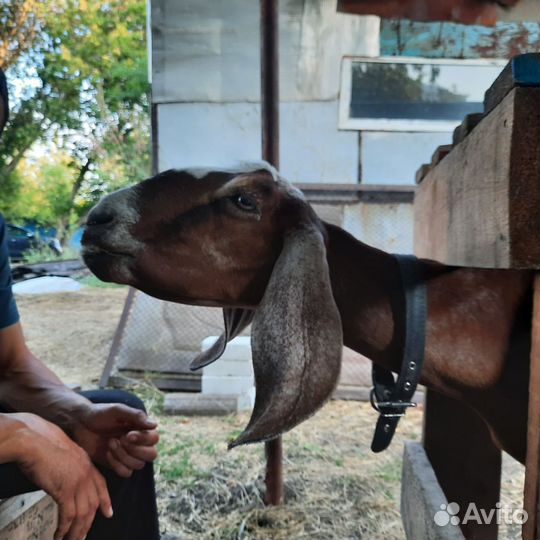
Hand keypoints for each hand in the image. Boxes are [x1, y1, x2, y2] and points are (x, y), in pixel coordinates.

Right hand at [13, 413, 111, 539]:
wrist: (35, 440)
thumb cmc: (43, 443)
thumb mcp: (64, 454)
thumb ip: (70, 467)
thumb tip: (64, 479)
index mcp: (87, 463)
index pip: (102, 485)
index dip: (105, 500)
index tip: (108, 512)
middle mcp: (86, 474)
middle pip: (93, 504)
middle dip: (88, 523)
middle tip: (82, 536)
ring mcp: (78, 482)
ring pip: (83, 514)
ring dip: (76, 531)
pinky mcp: (65, 490)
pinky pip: (68, 516)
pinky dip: (64, 529)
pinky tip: (58, 536)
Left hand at [72, 403, 158, 477]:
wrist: (80, 424)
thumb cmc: (100, 414)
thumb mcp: (118, 410)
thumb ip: (136, 416)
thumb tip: (155, 424)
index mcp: (141, 428)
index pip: (154, 439)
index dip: (143, 439)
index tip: (127, 434)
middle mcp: (139, 443)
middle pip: (151, 455)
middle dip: (135, 450)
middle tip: (120, 440)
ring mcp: (129, 455)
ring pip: (138, 465)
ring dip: (123, 455)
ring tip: (110, 443)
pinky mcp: (118, 464)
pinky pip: (126, 472)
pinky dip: (117, 464)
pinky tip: (107, 453)